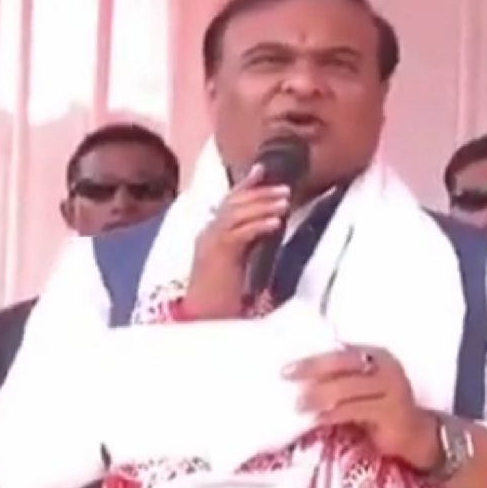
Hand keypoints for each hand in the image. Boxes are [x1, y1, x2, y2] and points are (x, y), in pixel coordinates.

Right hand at [183, 164, 289, 318]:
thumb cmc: (220, 296)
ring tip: (284, 203)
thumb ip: (246, 243)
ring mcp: (210, 243)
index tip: (263, 170)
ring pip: (235, 214)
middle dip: (260, 193)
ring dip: (262, 206)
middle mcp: (208, 233)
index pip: (229, 202)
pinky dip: (257, 225)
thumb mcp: (235, 264)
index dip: (246, 184)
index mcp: (211, 234)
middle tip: (285, 190)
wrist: (201, 318)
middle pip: (234, 203)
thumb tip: (268, 225)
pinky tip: (274, 223)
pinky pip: (238, 233)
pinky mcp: (216, 255)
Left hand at [283, 346, 440, 469]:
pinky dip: (332, 414)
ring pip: (348, 387)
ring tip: (299, 404)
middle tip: (287, 376)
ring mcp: (390, 389)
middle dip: (313, 369)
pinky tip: (317, 419)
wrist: (416, 434)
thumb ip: (342, 377)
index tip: (288, 365)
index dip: (314, 357)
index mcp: (376, 355)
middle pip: (343, 363)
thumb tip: (302, 376)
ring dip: (319, 395)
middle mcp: (385, 367)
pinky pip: (354, 410)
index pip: (341, 351)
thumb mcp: (363, 386)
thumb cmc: (381, 407)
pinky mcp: (390, 412)